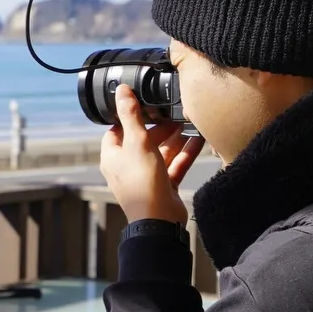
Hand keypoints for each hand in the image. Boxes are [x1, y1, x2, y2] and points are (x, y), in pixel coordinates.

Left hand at [99, 84, 203, 224]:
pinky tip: (199, 140)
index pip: (116, 131)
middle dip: (160, 128)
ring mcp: (146, 177)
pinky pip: (174, 165)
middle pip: (142, 140)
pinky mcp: (163, 186)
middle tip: (174, 115)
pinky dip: (185, 154)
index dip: (128, 118)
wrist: (159, 220)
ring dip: (175, 139)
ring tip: (190, 124)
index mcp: (113, 156)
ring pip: (161, 153)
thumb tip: (121, 91)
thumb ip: (131, 115)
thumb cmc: (142, 182)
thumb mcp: (137, 142)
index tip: (145, 106)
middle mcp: (127, 167)